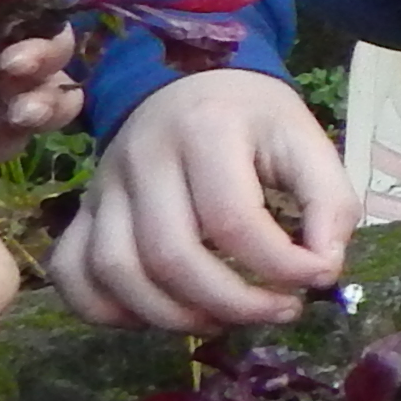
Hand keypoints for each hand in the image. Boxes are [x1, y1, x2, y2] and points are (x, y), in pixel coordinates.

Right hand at [56, 70, 354, 331]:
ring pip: (116, 271)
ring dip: (172, 316)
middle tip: (277, 312)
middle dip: (230, 303)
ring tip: (225, 319)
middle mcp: (143, 158)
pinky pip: (72, 272)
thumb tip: (323, 270)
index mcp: (205, 131)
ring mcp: (104, 186)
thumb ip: (328, 202)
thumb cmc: (252, 118)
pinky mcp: (83, 210)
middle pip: (169, 255)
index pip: (232, 219)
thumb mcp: (306, 141)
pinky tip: (159, 315)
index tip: (315, 280)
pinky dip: (107, 310)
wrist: (187, 82)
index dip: (279, 265)